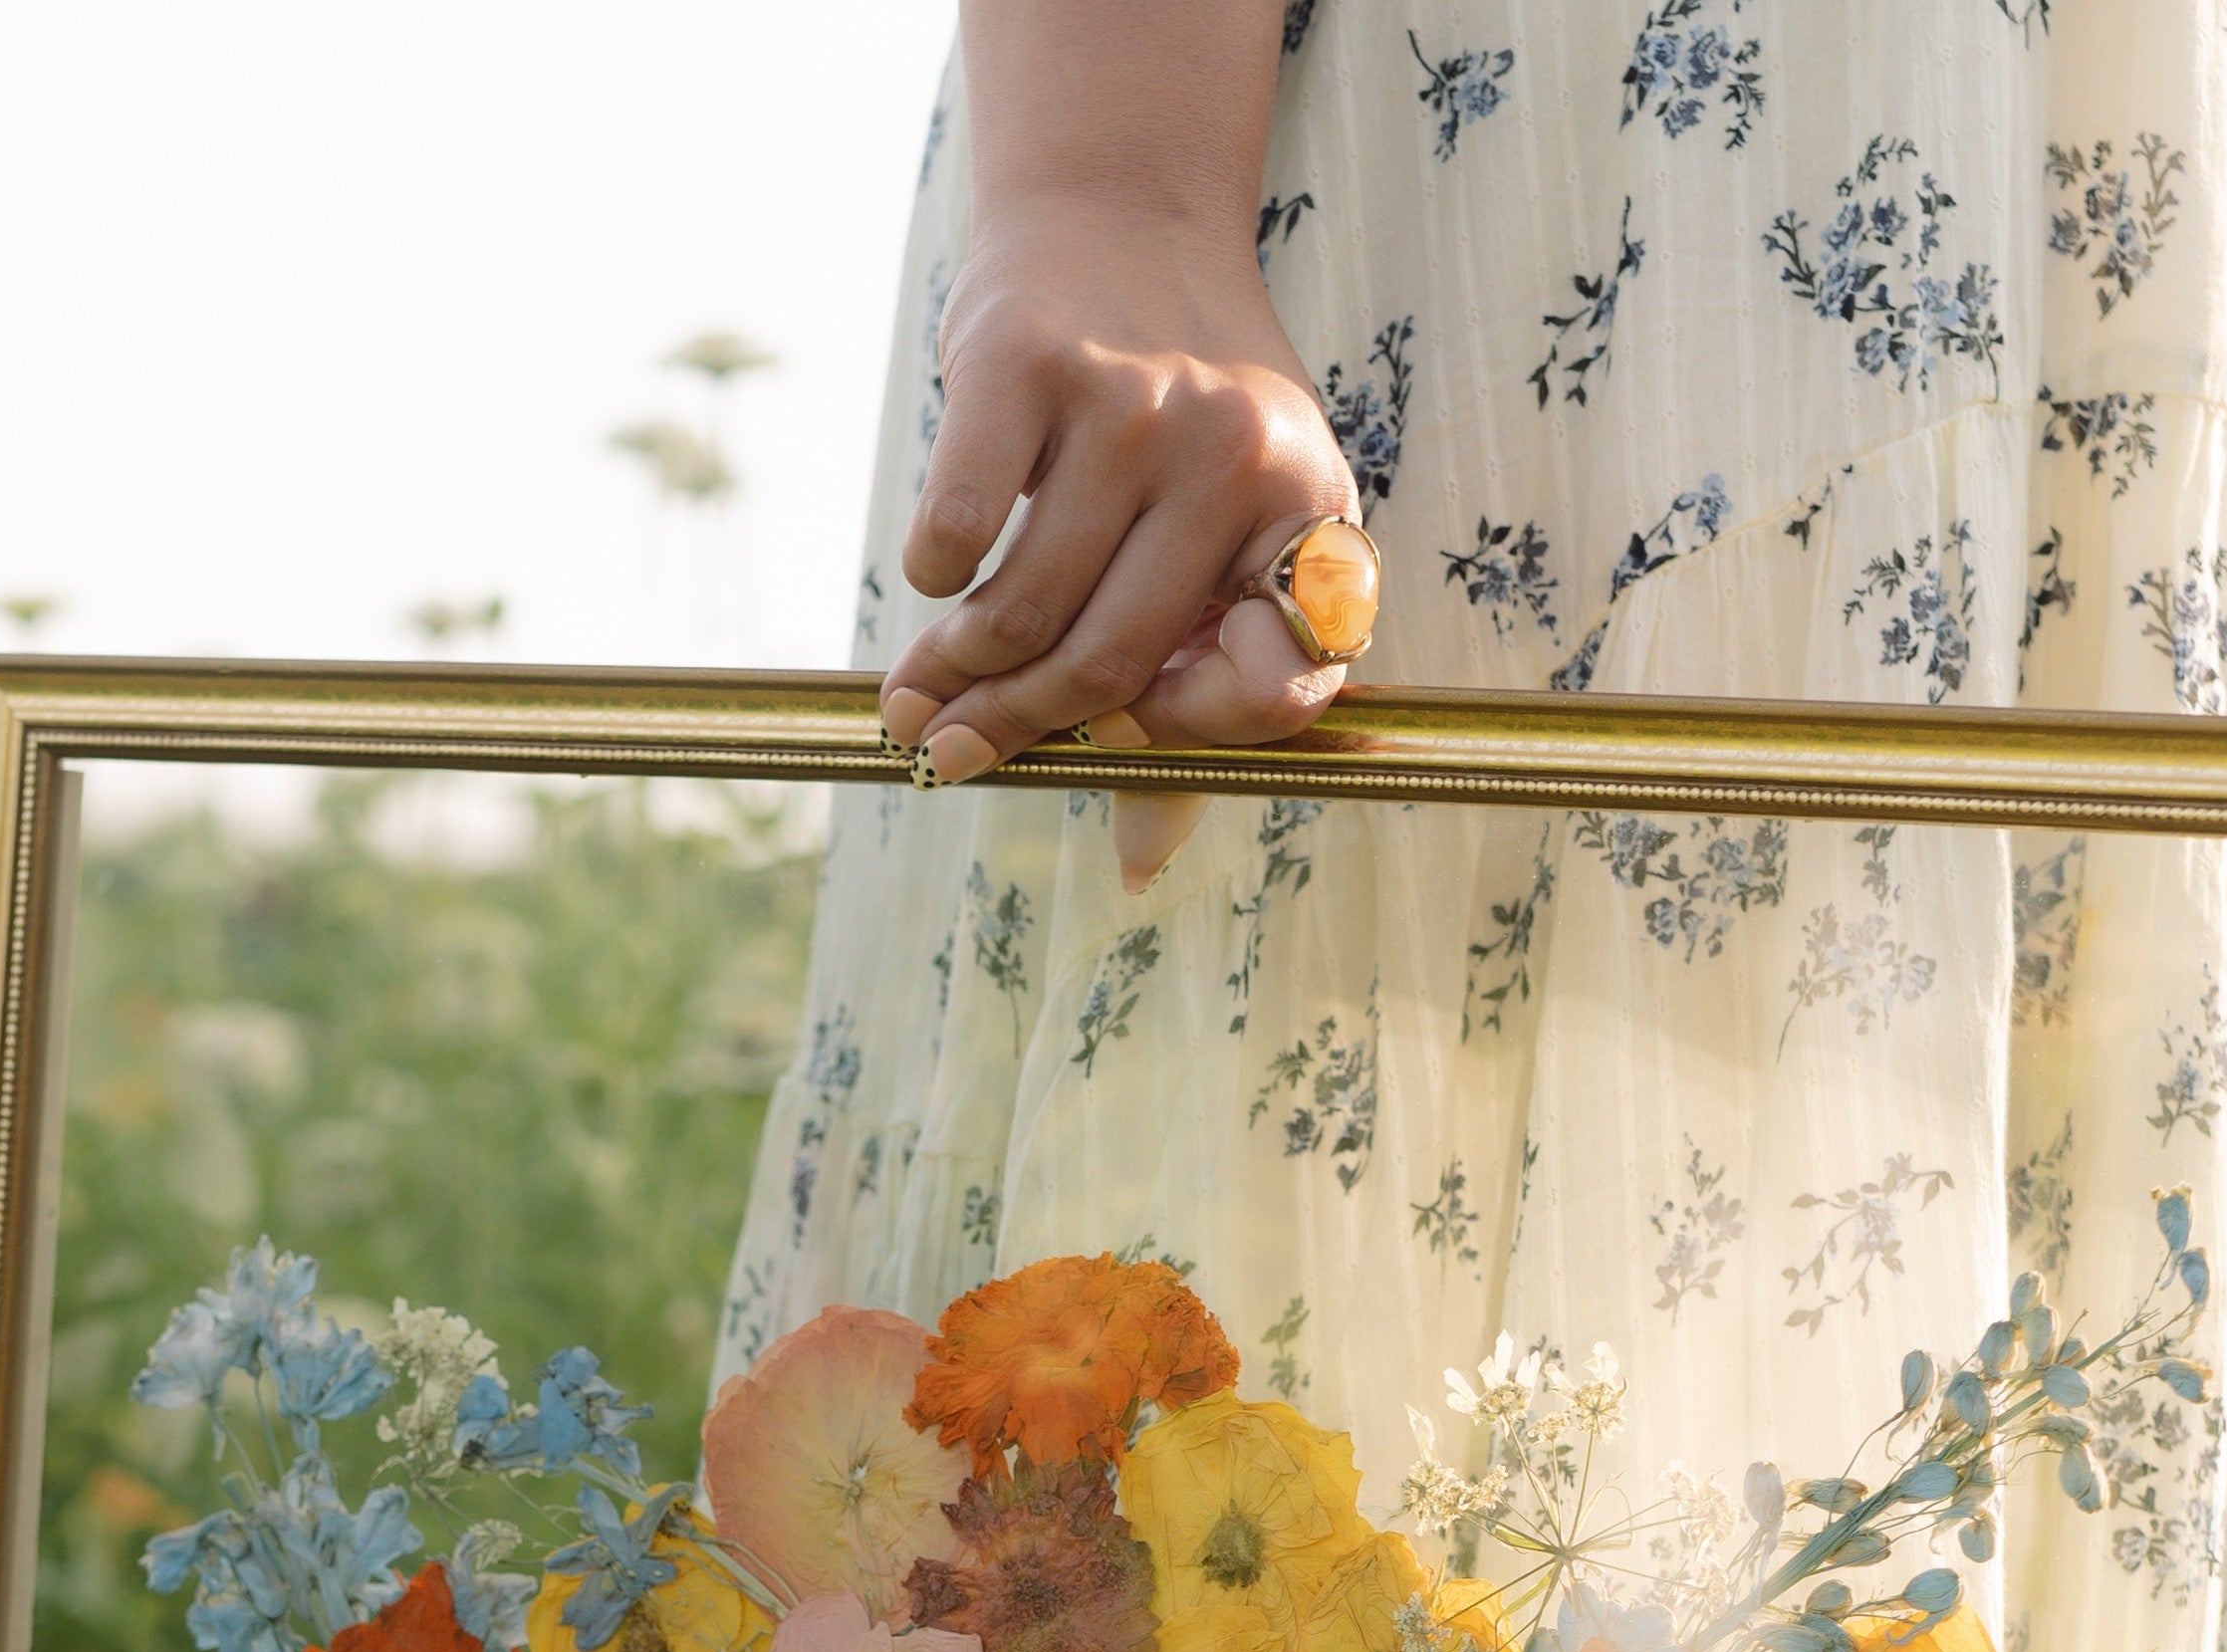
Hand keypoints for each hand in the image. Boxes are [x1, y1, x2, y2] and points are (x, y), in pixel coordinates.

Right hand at [880, 199, 1355, 876]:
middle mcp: (1235, 455)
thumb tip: (1140, 863)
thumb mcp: (1227, 535)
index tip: (1113, 746)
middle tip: (947, 755)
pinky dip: (933, 577)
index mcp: (1309, 513)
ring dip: (956, 669)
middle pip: (1111, 661)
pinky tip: (935, 577)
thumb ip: (1197, 689)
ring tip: (917, 690)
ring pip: (1026, 608)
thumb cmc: (1176, 418)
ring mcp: (1133, 402)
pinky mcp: (1030, 360)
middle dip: (1015, 728)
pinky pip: (959, 528)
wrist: (1123, 214)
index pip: (1274, 686)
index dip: (1187, 735)